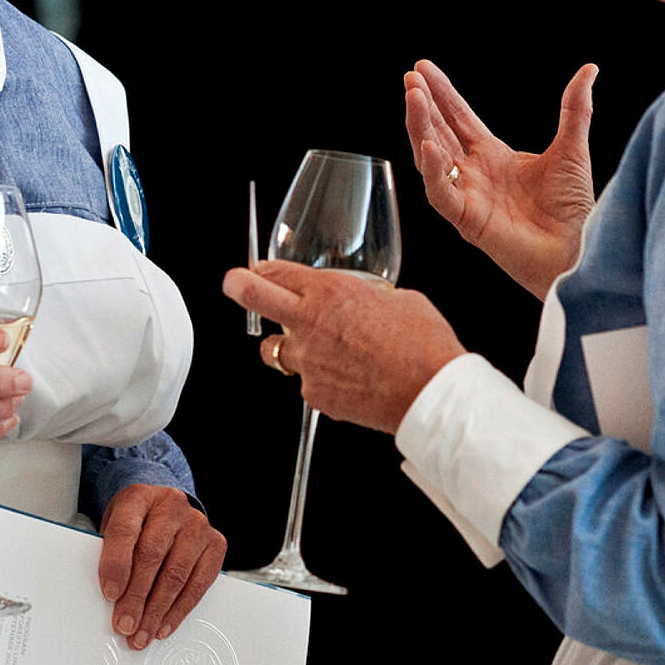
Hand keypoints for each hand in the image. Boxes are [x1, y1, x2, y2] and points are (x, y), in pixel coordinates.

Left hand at [97, 484, 226, 650]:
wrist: (166, 508)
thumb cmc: (136, 522)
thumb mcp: (114, 526)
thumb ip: (110, 554)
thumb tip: (110, 599)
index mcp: (138, 497)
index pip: (125, 530)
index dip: (116, 564)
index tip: (110, 594)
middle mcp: (171, 505)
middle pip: (151, 555)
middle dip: (136, 597)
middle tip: (125, 625)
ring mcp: (197, 524)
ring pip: (176, 574)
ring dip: (157, 611)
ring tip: (142, 633)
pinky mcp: (216, 543)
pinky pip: (199, 583)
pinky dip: (179, 610)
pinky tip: (164, 624)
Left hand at [222, 262, 465, 432]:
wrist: (431, 392)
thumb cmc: (424, 344)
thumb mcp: (400, 298)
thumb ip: (369, 296)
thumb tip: (367, 300)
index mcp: (331, 292)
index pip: (277, 272)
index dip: (262, 270)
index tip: (257, 271)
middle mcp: (311, 324)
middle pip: (253, 297)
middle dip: (237, 286)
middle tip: (234, 283)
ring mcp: (308, 362)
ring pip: (274, 350)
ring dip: (284, 346)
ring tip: (309, 349)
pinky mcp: (314, 394)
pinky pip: (304, 382)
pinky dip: (318, 379)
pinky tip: (344, 379)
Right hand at [405, 57, 597, 298]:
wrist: (580, 248)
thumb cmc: (575, 208)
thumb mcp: (572, 148)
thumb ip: (575, 108)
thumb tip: (589, 69)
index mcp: (492, 156)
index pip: (458, 118)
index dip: (441, 93)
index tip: (423, 68)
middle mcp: (474, 174)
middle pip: (438, 132)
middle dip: (422, 105)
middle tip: (410, 78)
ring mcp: (467, 196)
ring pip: (430, 158)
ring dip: (419, 128)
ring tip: (413, 99)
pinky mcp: (467, 220)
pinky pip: (442, 194)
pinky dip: (433, 171)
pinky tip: (429, 146)